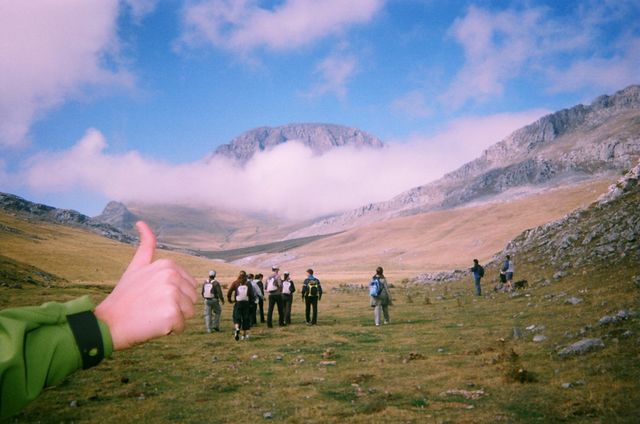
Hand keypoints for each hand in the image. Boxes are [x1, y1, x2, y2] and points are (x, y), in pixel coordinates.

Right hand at [95, 221, 196, 349]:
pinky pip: (181, 326)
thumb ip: (146, 246)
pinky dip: (169, 330)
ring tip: (152, 315)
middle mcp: (172, 276)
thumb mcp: (136, 266)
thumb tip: (142, 222)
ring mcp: (172, 294)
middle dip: (175, 307)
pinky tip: (152, 324)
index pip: (189, 285)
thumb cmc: (124, 297)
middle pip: (191, 299)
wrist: (108, 323)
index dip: (173, 295)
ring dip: (173, 319)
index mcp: (168, 265)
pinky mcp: (172, 313)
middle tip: (151, 307)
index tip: (153, 296)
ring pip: (188, 313)